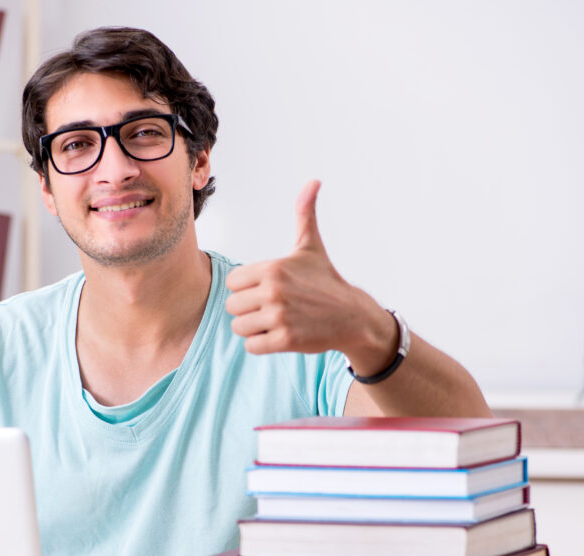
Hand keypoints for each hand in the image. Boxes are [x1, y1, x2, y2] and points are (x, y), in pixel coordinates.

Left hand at [225, 180, 394, 366]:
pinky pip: (251, 346)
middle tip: (272, 308)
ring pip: (239, 327)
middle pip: (232, 306)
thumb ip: (304, 214)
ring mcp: (279, 317)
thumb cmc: (325, 281)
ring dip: (254, 328)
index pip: (233, 282)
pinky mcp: (285, 340)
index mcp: (272, 268)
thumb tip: (314, 181)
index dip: (247, 288)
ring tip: (276, 322)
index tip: (268, 289)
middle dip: (248, 310)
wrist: (352, 316)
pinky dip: (262, 344)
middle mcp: (273, 291)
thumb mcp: (311, 246)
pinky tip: (279, 335)